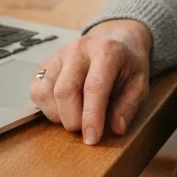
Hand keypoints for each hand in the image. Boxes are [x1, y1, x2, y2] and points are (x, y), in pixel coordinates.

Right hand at [29, 19, 151, 145]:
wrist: (113, 38)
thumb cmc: (127, 63)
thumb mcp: (139, 82)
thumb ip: (129, 105)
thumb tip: (117, 128)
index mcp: (106, 51)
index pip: (94, 87)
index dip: (91, 116)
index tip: (92, 138)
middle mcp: (78, 50)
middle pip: (65, 91)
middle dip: (73, 120)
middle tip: (85, 129)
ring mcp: (59, 55)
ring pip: (46, 92)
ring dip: (58, 115)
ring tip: (75, 116)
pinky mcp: (46, 63)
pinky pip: (36, 90)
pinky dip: (46, 107)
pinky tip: (62, 108)